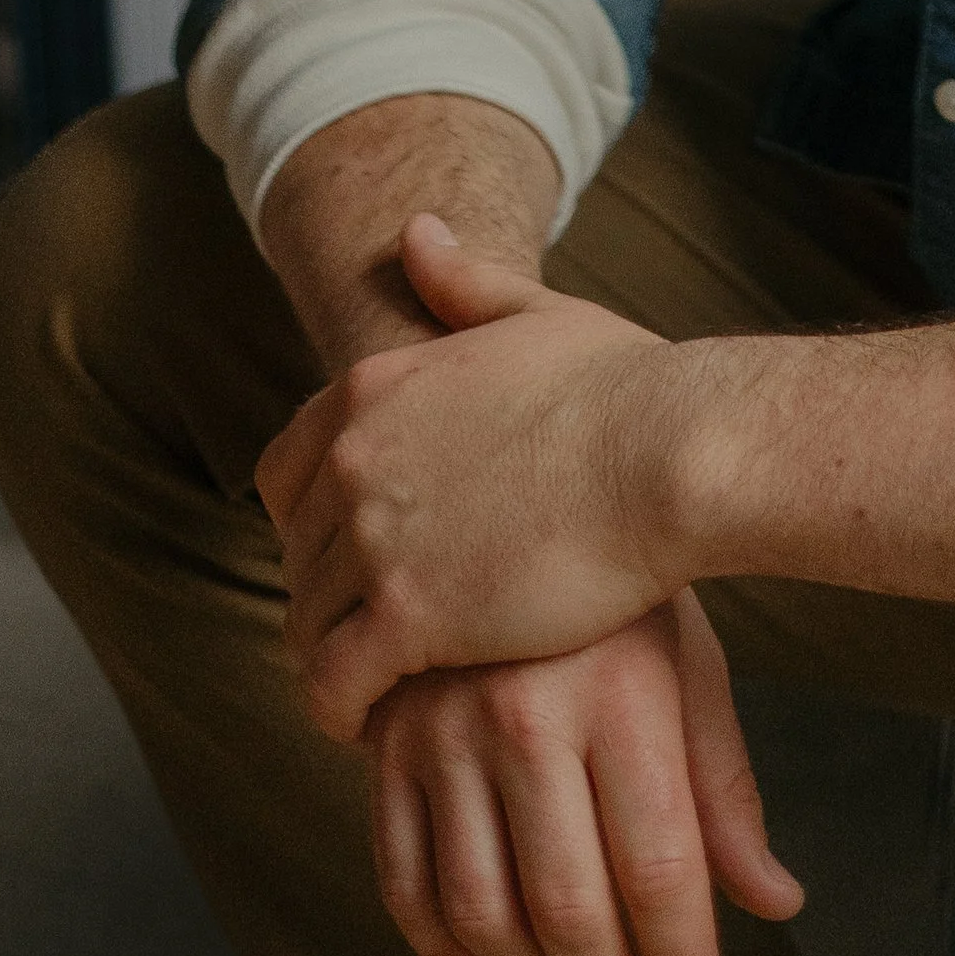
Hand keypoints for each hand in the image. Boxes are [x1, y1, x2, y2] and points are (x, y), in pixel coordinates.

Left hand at [260, 214, 695, 740]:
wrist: (671, 452)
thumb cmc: (625, 386)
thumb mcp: (538, 314)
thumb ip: (464, 283)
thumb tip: (416, 231)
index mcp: (374, 388)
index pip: (283, 471)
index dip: (313, 520)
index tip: (358, 554)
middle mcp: (355, 457)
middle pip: (299, 555)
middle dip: (332, 595)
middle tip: (380, 632)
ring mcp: (376, 538)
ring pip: (308, 625)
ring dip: (335, 658)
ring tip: (381, 689)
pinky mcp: (407, 617)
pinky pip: (332, 686)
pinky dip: (343, 713)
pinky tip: (377, 724)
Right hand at [368, 594, 802, 955]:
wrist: (509, 500)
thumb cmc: (619, 601)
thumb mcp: (689, 671)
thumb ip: (725, 794)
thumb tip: (775, 899)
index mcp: (617, 695)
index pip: (658, 867)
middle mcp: (524, 714)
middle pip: (568, 907)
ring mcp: (442, 732)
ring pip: (480, 912)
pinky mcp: (385, 747)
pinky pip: (405, 885)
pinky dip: (446, 948)